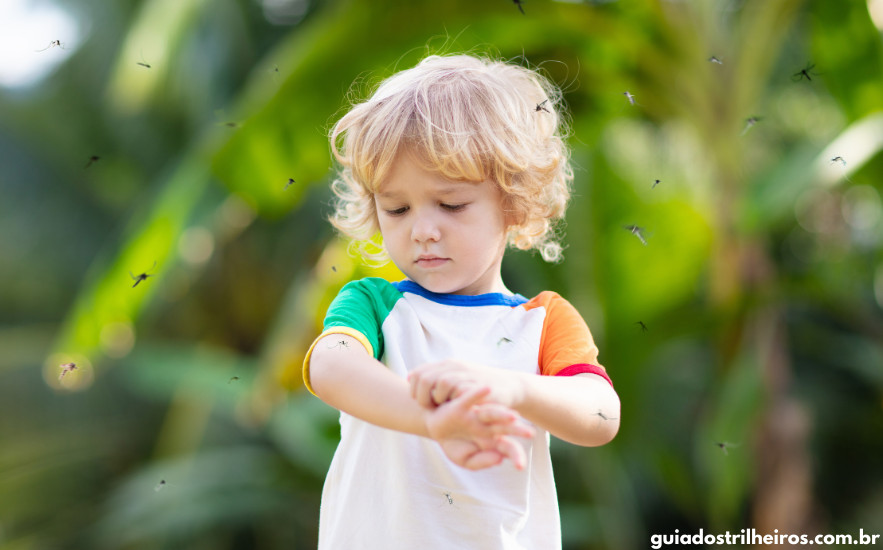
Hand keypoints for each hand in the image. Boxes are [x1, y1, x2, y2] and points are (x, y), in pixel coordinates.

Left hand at [409, 359, 524, 408]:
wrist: (509, 387)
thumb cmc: (478, 389)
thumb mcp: (455, 380)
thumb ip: (433, 379)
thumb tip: (409, 377)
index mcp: (446, 365)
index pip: (417, 373)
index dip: (414, 390)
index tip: (422, 402)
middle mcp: (454, 367)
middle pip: (425, 378)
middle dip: (422, 397)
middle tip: (431, 408)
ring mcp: (467, 374)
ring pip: (442, 383)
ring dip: (439, 399)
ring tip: (445, 407)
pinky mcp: (478, 385)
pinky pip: (460, 390)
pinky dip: (455, 401)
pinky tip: (458, 409)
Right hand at [426, 386, 534, 469]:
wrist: (435, 428)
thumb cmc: (454, 443)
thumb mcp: (465, 459)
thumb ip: (481, 461)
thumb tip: (499, 458)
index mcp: (492, 440)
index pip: (508, 448)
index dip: (515, 455)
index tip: (520, 466)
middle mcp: (487, 426)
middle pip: (505, 428)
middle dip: (517, 430)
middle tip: (530, 433)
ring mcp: (475, 415)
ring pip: (491, 413)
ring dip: (502, 414)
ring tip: (513, 416)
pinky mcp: (460, 406)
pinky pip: (469, 399)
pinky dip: (477, 393)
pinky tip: (487, 389)